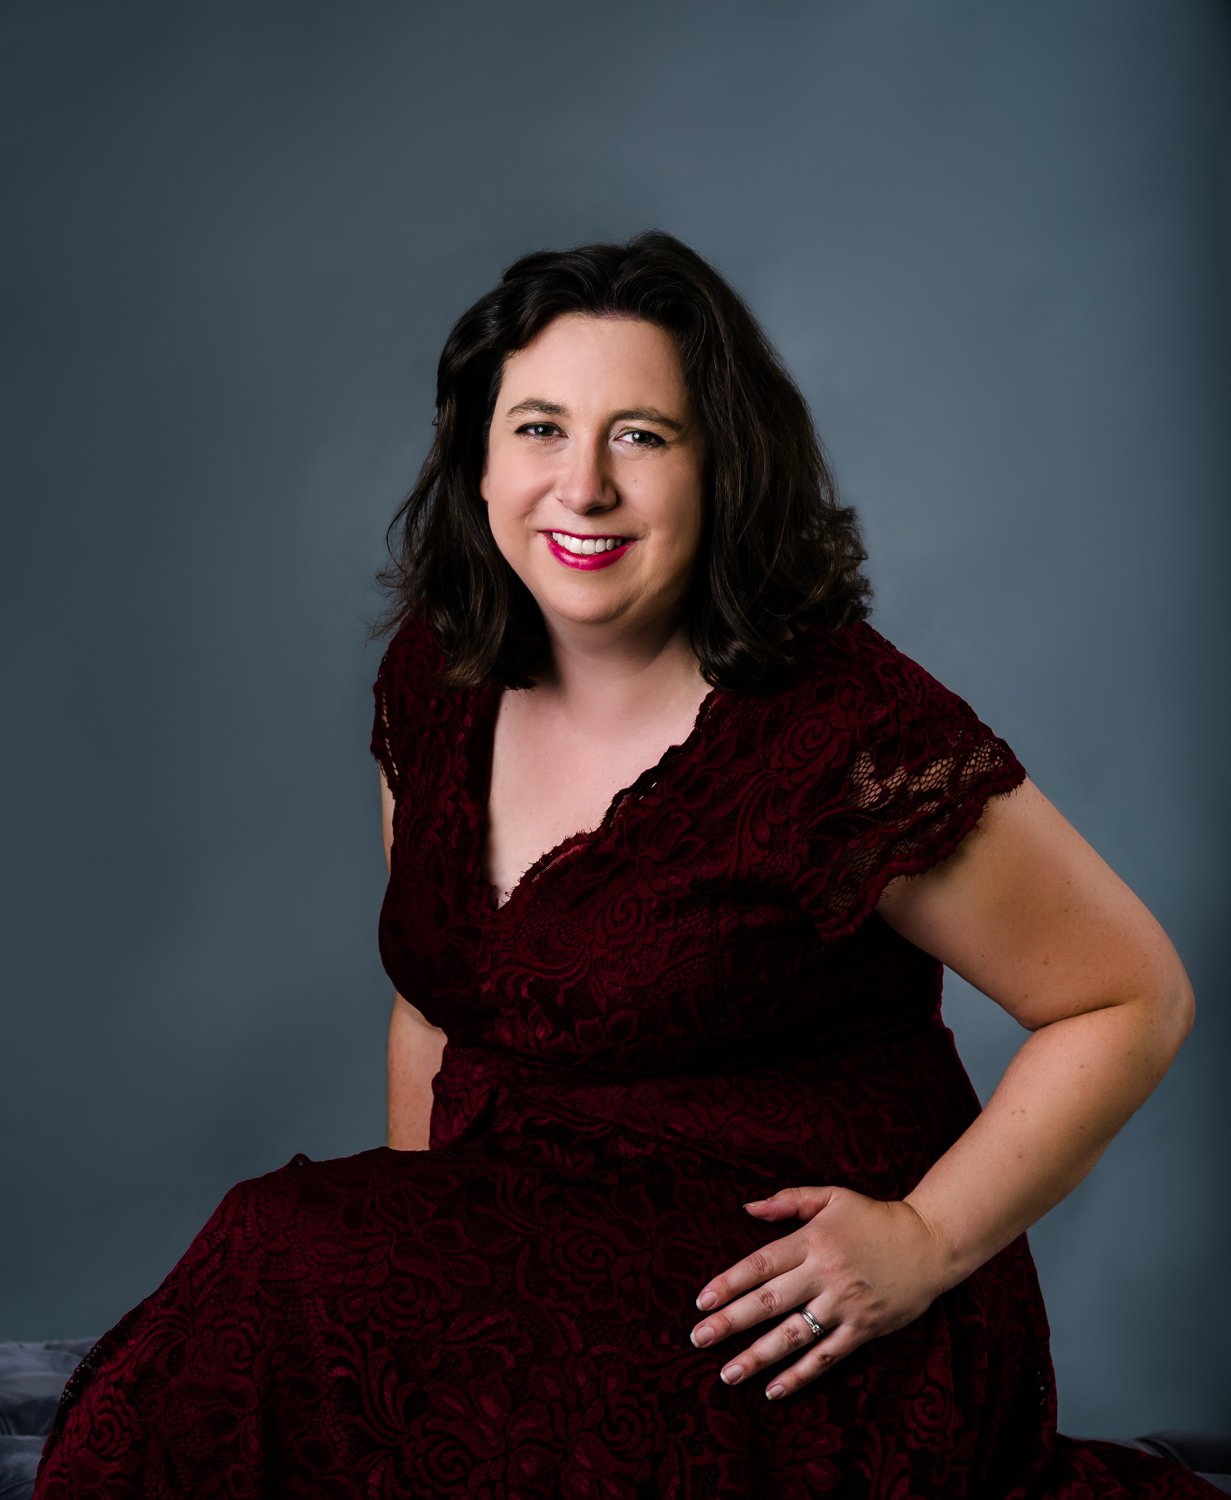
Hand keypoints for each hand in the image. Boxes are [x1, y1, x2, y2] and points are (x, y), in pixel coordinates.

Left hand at [689, 1184, 948, 1400]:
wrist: (930, 1243)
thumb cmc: (874, 1217)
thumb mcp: (832, 1197)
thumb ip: (788, 1202)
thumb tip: (747, 1207)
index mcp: (813, 1240)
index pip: (761, 1264)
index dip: (729, 1283)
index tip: (702, 1301)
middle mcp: (825, 1274)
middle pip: (769, 1302)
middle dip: (730, 1322)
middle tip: (698, 1339)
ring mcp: (845, 1305)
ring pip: (794, 1336)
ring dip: (757, 1357)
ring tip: (727, 1373)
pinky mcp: (863, 1330)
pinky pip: (826, 1357)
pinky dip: (799, 1376)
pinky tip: (772, 1390)